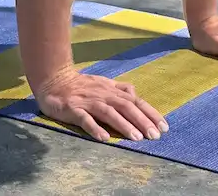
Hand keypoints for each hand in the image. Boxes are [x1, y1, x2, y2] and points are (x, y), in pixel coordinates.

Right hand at [34, 68, 167, 141]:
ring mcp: (87, 101)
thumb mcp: (103, 83)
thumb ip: (119, 88)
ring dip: (124, 125)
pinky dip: (95, 128)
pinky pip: (85, 119)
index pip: (135, 101)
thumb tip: (135, 93)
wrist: (53, 79)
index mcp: (111, 89)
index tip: (164, 127)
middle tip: (155, 136)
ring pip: (109, 112)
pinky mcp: (73, 109)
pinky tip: (104, 138)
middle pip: (125, 106)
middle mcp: (102, 94)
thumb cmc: (80, 84)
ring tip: (136, 138)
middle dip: (142, 121)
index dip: (150, 113)